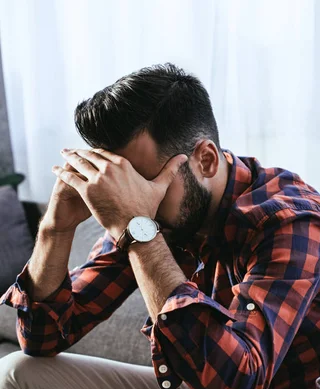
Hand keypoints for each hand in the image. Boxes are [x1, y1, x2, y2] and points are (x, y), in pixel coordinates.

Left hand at [52, 148, 187, 240]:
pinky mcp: (87, 191)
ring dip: (68, 158)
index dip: (95, 151)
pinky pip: (70, 178)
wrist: (134, 226)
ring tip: (63, 155)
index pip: (104, 153)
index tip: (89, 151)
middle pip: (90, 156)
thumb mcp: (159, 187)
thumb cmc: (146, 209)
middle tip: (70, 150)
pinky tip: (55, 170)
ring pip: (78, 163)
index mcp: (123, 164)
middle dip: (79, 152)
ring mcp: (97, 179)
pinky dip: (62, 173)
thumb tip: (184, 157)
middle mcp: (109, 168)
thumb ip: (170, 170)